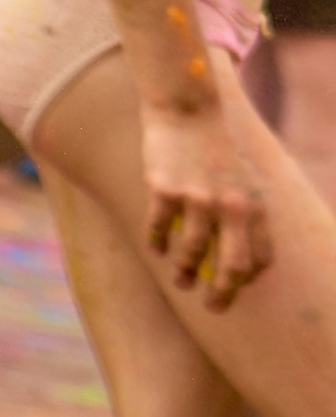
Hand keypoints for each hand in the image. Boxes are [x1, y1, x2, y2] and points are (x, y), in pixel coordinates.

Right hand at [143, 105, 274, 309]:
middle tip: (213, 306)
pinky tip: (156, 249)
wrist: (188, 110)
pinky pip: (160, 228)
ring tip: (181, 283)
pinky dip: (158, 243)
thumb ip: (246, 211)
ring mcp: (197, 199)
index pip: (260, 257)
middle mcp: (231, 207)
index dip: (248, 278)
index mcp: (255, 205)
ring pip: (193, 252)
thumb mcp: (245, 179)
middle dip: (223, 293)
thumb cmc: (216, 146)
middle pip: (232, 266)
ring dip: (185, 273)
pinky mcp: (165, 190)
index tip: (236, 286)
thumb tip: (240, 248)